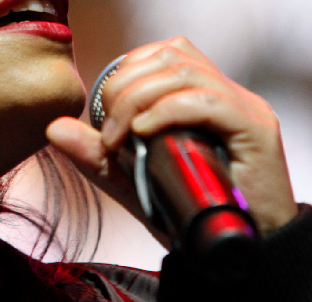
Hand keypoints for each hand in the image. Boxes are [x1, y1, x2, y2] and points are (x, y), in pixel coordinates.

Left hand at [47, 37, 297, 237]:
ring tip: (122, 136)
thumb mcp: (135, 180)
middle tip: (110, 131)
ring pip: (187, 72)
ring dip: (140, 98)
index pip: (165, 53)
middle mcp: (230, 93)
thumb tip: (53, 127)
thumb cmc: (194, 214)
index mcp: (206, 94)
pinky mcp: (258, 131)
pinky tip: (145, 132)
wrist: (244, 258)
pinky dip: (169, 110)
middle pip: (172, 55)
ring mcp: (247, 109)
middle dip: (126, 86)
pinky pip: (210, 101)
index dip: (127, 72)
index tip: (106, 114)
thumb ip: (97, 155)